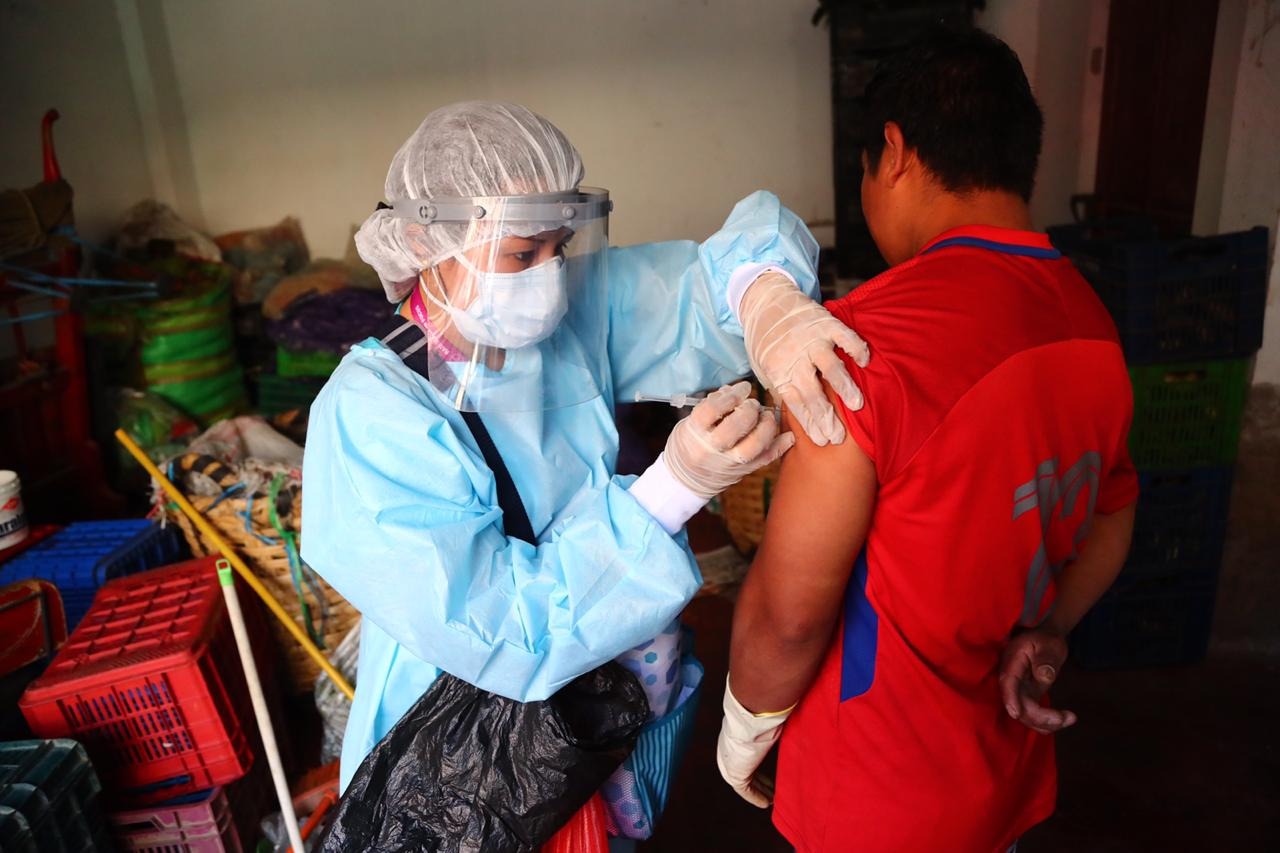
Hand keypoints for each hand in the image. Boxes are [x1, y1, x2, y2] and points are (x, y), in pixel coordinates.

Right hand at [662, 382, 794, 498]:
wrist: (686, 479)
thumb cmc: (689, 442)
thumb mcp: (690, 421)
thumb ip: (713, 405)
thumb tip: (737, 390)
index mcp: (694, 433)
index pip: (712, 409)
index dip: (731, 395)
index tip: (743, 389)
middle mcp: (711, 449)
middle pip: (735, 426)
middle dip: (750, 410)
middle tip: (753, 404)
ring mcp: (729, 463)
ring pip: (754, 445)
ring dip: (766, 426)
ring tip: (767, 416)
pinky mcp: (743, 471)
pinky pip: (766, 459)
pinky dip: (780, 446)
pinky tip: (787, 435)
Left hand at [716, 677, 789, 807]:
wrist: (749, 718)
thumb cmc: (760, 713)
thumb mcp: (767, 720)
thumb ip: (774, 723)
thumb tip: (789, 712)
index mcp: (735, 736)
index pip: (748, 755)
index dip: (760, 764)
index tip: (772, 771)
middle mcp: (730, 751)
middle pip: (748, 770)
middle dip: (762, 780)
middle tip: (775, 788)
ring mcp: (730, 764)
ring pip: (748, 781)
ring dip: (761, 790)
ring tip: (774, 797)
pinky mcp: (734, 775)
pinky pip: (747, 790)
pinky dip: (757, 796)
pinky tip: (767, 802)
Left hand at [739, 272, 869, 446]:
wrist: (764, 300)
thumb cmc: (766, 340)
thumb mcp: (764, 367)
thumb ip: (781, 388)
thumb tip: (794, 417)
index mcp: (779, 372)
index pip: (796, 404)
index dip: (810, 423)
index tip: (823, 440)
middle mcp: (795, 358)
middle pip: (813, 393)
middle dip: (827, 417)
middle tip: (840, 436)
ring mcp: (811, 340)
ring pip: (830, 367)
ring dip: (844, 388)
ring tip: (857, 406)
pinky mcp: (825, 322)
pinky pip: (844, 337)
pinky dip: (855, 348)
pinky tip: (864, 362)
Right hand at [999, 627, 1077, 734]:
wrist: (1046, 641)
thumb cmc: (1046, 640)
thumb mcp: (1048, 645)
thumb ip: (1045, 659)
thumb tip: (1044, 676)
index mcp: (1012, 663)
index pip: (1008, 683)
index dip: (1010, 699)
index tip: (1016, 714)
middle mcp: (1012, 680)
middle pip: (1018, 704)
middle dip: (1040, 717)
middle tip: (1068, 717)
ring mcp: (1019, 691)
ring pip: (1026, 714)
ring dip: (1046, 723)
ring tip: (1070, 718)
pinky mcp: (1028, 697)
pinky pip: (1034, 715)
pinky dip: (1048, 722)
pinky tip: (1066, 719)